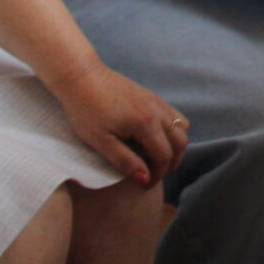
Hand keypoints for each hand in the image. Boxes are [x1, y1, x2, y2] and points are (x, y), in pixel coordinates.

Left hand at [44, 62, 186, 186]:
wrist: (82, 78)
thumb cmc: (87, 111)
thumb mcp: (101, 141)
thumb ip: (125, 161)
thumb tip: (145, 178)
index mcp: (146, 124)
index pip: (164, 156)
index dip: (158, 174)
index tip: (145, 186)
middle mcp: (158, 111)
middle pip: (180, 142)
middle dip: (171, 162)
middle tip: (154, 174)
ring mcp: (158, 101)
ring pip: (182, 127)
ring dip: (175, 146)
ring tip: (157, 157)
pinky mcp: (152, 96)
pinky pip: (175, 115)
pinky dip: (172, 130)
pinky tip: (154, 137)